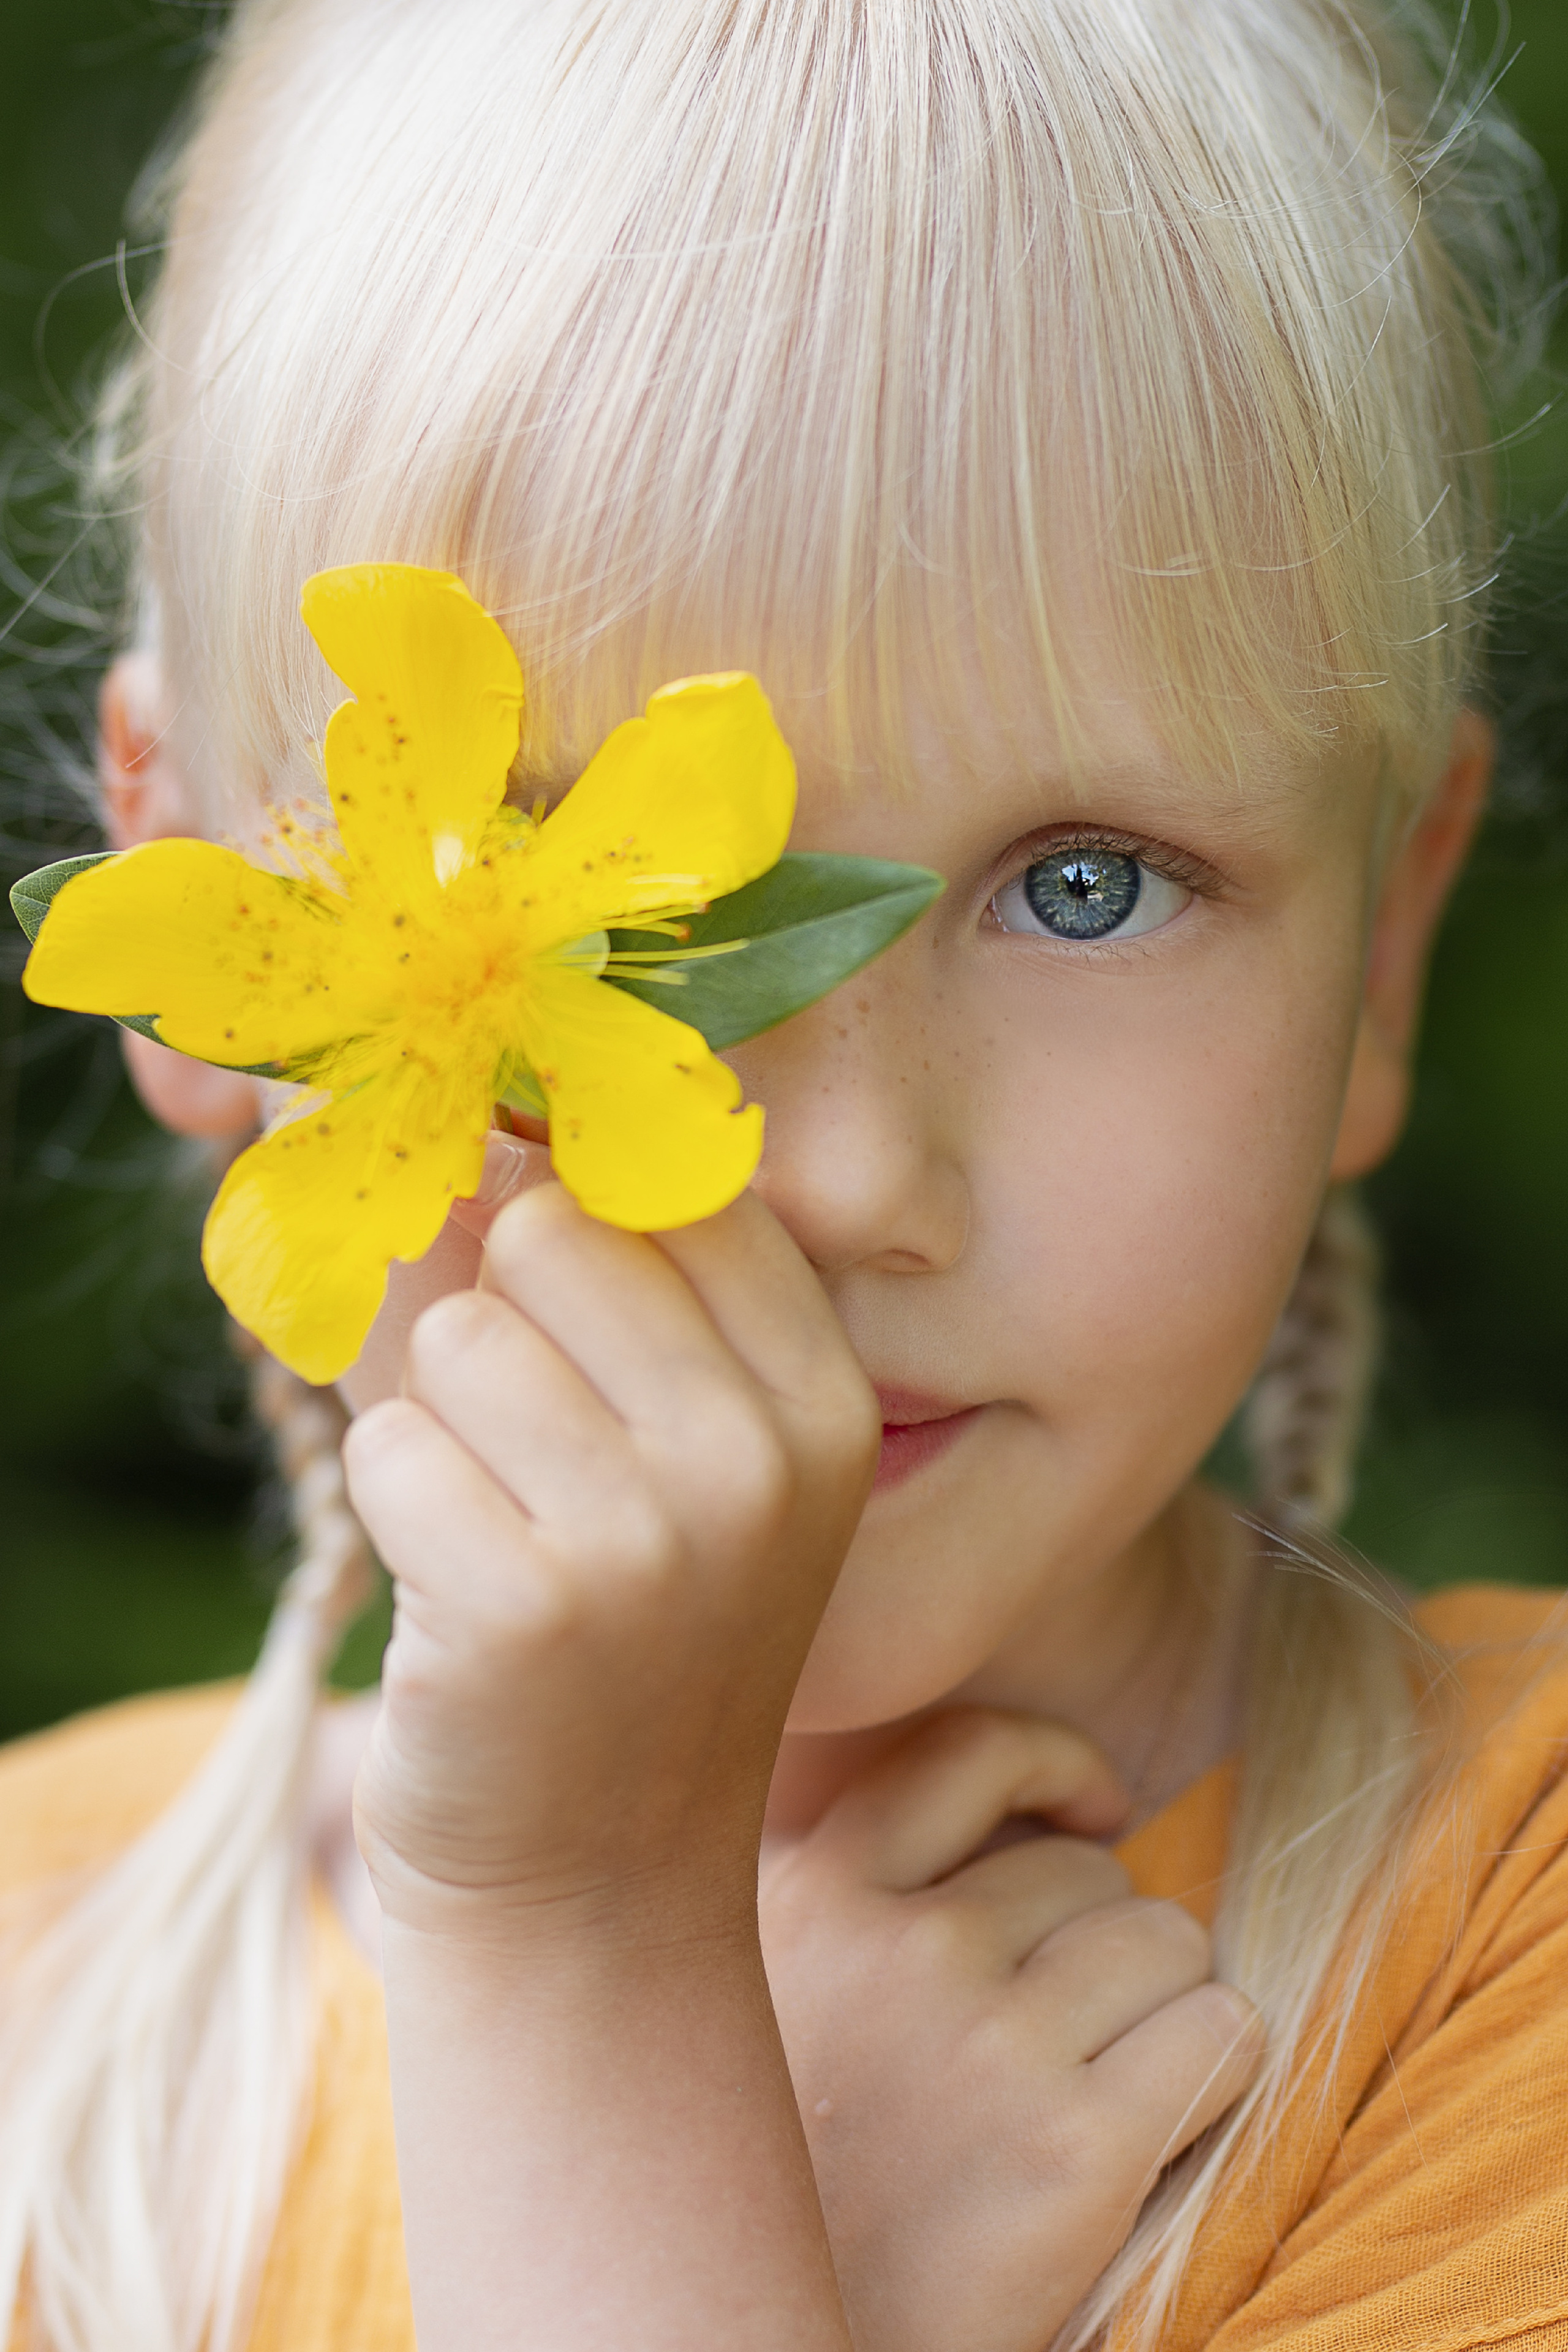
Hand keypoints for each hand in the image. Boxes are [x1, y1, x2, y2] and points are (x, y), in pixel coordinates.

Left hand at [344, 1179, 880, 1942]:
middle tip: (523, 1452)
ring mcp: (654, 1536)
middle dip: (496, 1320)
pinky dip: (393, 1509)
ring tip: (495, 1532)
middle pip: (549, 1228)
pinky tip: (457, 1600)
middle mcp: (763, 1456)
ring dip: (436, 1423)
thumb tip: (418, 1124)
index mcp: (818, 1398)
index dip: (569, 1217)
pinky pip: (386, 1447)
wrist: (592, 1888)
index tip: (551, 1301)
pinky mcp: (525, 1609)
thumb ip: (555, 1279)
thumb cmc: (606, 1635)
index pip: (666, 1180)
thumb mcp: (645, 1450)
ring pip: (456, 1333)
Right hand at [760, 1710, 1263, 2351]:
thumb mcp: (761, 1996)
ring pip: (1170, 1941)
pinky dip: (1216, 2069)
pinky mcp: (1073, 2152)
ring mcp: (987, 2046)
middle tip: (1064, 2033)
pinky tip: (1157, 2125)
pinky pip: (1221, 2036)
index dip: (1051, 1765)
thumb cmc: (795, 2186)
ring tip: (1104, 2083)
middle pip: (1089, 1869)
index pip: (966, 1751)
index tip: (1090, 1812)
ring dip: (1164, 2002)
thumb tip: (991, 1816)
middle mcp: (897, 1952)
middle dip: (1100, 1937)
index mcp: (809, 1901)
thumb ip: (842, 1895)